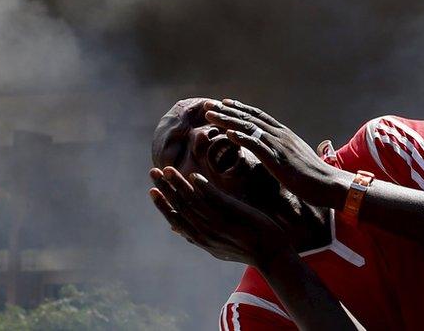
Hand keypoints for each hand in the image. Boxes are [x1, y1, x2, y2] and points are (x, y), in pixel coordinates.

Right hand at [149, 166, 291, 266]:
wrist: (271, 254)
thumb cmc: (245, 248)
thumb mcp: (214, 246)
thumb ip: (195, 235)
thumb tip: (174, 229)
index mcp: (200, 239)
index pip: (175, 220)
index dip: (162, 205)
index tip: (152, 190)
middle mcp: (205, 233)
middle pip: (180, 207)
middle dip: (165, 189)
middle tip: (153, 172)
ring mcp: (217, 224)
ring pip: (192, 201)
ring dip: (179, 184)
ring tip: (168, 169)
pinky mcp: (232, 216)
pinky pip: (213, 199)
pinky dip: (202, 188)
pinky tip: (194, 176)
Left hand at [203, 99, 351, 207]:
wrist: (329, 183)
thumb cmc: (314, 176)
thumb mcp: (297, 158)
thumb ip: (286, 151)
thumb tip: (278, 152)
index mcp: (284, 134)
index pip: (258, 116)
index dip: (240, 108)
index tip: (225, 102)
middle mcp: (280, 135)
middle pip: (249, 118)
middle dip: (227, 110)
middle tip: (208, 104)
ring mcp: (279, 145)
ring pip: (249, 128)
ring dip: (227, 120)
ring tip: (210, 115)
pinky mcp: (277, 159)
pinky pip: (256, 145)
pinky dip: (241, 138)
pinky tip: (228, 133)